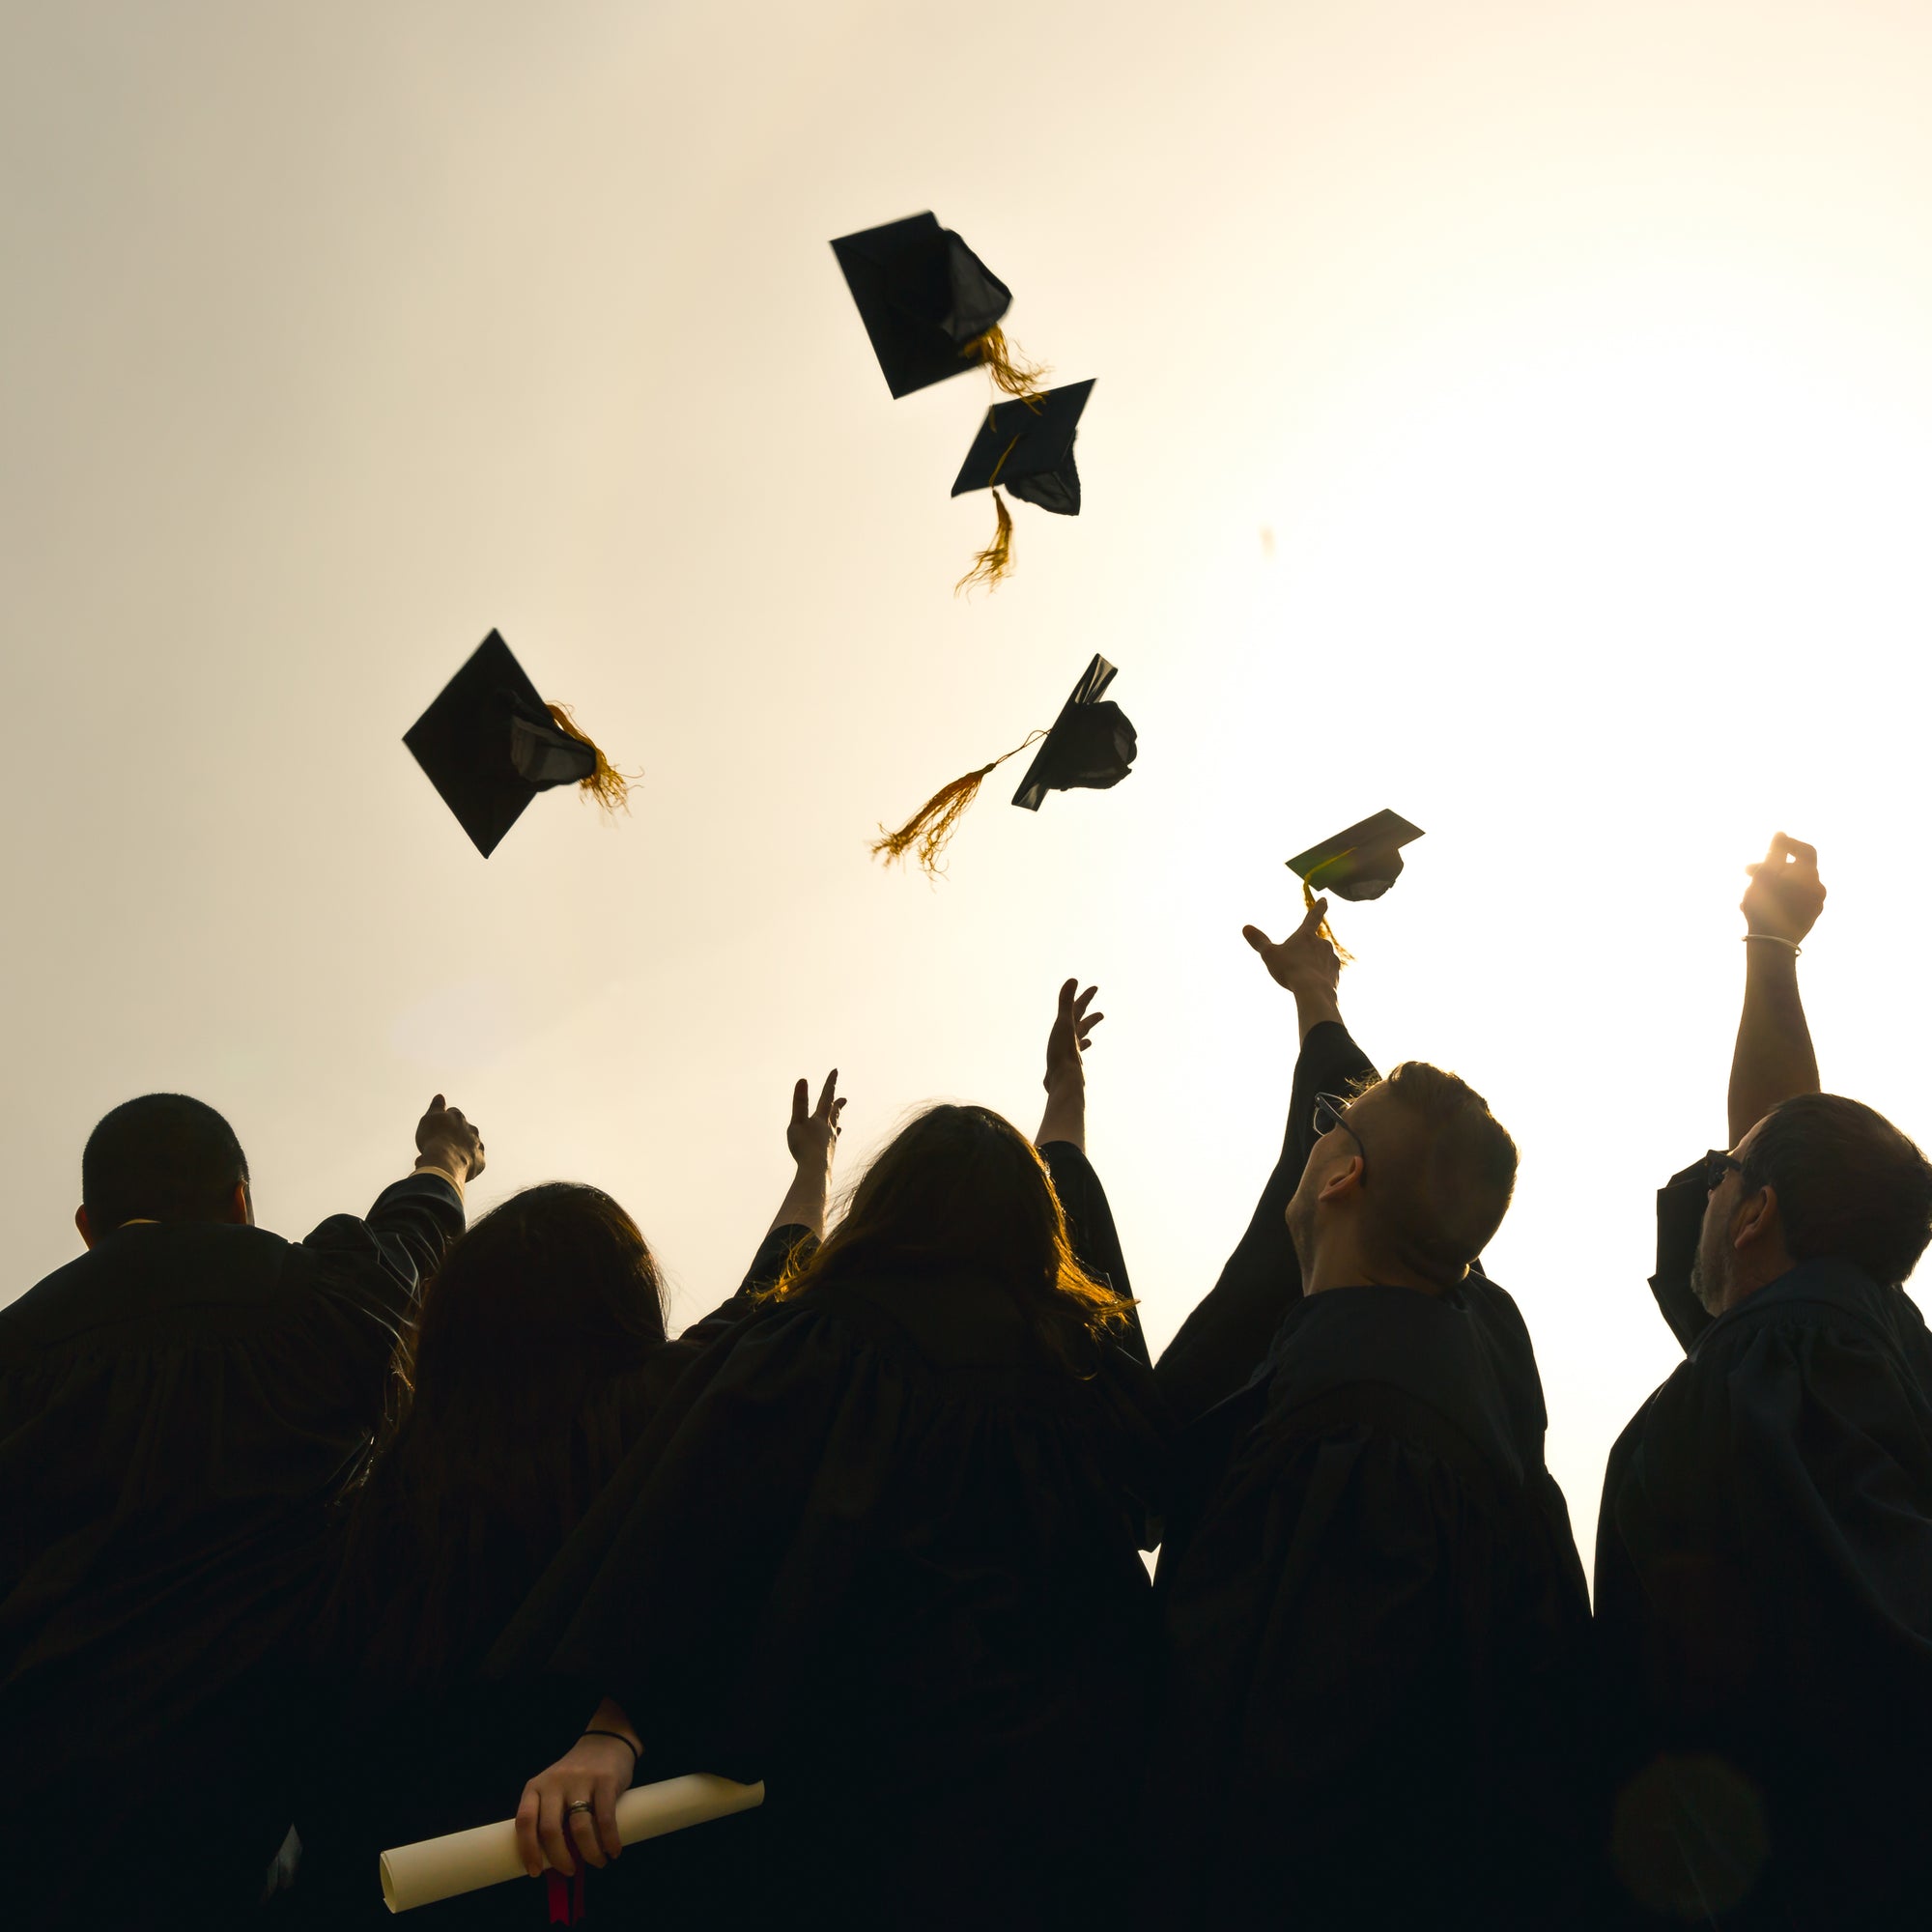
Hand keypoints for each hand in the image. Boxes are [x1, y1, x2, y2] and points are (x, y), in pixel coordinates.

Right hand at [415, 1094, 484, 1182]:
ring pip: (468, 1147)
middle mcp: (471, 1130)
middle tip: (439, 1147)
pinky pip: (473, 1162)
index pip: (453, 1113)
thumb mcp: (429, 1119)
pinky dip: (465, 1165)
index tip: (436, 1128)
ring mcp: (477, 1146)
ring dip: (459, 1152)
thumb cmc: (434, 1139)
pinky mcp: (480, 1161)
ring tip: (444, 1161)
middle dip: (453, 1137)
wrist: (445, 1162)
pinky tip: (453, 1169)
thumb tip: (440, 1096)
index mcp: (459, 1118)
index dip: (444, 1120)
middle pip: (462, 1131)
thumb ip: (436, 1107)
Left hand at [513, 1731, 633, 1878]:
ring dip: (589, 1853)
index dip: (528, 1850)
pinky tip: (614, 1851)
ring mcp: (580, 1780)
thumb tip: (552, 1861)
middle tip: (570, 1871)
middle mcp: (554, 1783)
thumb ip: (549, 1816)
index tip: (535, 1872)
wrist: (605, 1742)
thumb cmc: (574, 1776)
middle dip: (560, 1858)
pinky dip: (610, 1840)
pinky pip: (605, 1818)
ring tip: (598, 1862)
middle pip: (551, 1829)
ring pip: (579, 1828)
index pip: (524, 1821)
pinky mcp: (605, 1780)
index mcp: (535, 1787)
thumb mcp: (553, 1789)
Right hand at [786, 1070, 844, 1171]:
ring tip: (839, 1119)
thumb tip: (803, 1080)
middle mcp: (829, 1128)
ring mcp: (830, 1141)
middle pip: (834, 1113)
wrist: (816, 1171)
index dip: (830, 1083)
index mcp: (820, 1119)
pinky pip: (832, 1141)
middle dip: (837, 1103)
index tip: (835, 1071)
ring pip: (834, 1127)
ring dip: (836, 1120)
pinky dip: (834, 1136)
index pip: (826, 1096)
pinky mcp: (829, 1153)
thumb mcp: (797, 1122)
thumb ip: (799, 1102)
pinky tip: (835, 1139)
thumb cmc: (804, 1147)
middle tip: (844, 1098)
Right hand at [1044, 980, 1102, 1092]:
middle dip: (1090, 1020)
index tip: (1094, 988)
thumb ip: (1066, 1003)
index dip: (1086, 998)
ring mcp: (1068, 1058)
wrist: (1063, 1083)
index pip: (1080, 1010)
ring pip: (1077, 1047)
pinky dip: (1065, 1060)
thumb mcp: (1063, 1024)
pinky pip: (1064, 1063)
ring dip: (1082, 1041)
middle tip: (1101, 1015)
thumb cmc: (1063, 1053)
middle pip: (1083, 1028)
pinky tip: (1063, 1064)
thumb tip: (1073, 980)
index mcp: (1073, 1031)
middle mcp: (1073, 1044)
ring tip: (1089, 1040)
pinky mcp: (1060, 1071)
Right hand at [1242, 897, 1340, 996]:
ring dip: (1312, 965)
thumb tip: (1246, 928)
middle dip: (1306, 952)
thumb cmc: (1290, 970)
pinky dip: (1320, 976)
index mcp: (1306, 935)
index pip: (1313, 916)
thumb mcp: (1269, 954)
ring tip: (1301, 978)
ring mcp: (1331, 958)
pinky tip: (1312, 985)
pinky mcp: (1336, 973)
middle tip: (1295, 966)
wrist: (1313, 991)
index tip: (1324, 899)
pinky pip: (1326, 972)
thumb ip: (1258, 941)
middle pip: (1313, 944)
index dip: (1319, 907)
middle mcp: (1322, 943)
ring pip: (1320, 959)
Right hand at [1741, 834, 1825, 944]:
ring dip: (1771, 885)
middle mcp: (1818, 887)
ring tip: (1748, 894)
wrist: (1773, 944)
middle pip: (1794, 869)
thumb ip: (1775, 851)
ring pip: (1791, 887)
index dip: (1789, 844)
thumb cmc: (1765, 906)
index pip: (1805, 850)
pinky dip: (1778, 898)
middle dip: (1771, 868)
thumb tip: (1781, 834)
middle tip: (1747, 873)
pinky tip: (1756, 907)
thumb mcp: (1765, 873)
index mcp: (1809, 874)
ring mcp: (1815, 905)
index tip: (1770, 846)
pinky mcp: (1809, 919)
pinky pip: (1793, 902)